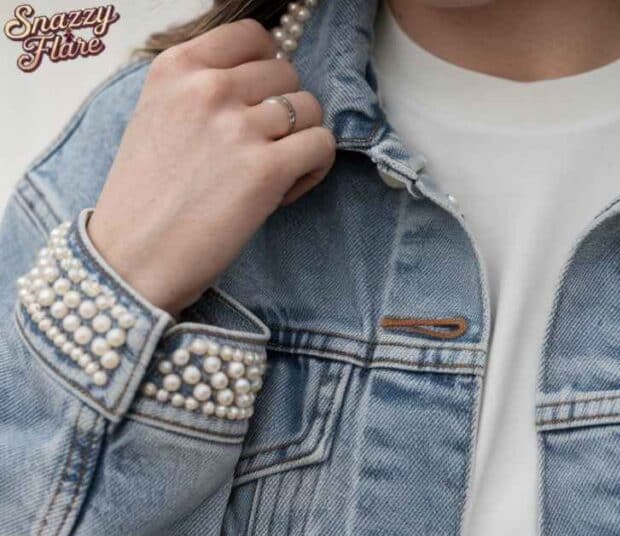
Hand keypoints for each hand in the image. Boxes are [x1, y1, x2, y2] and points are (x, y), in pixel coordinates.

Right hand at [88, 19, 335, 316]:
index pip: (253, 37)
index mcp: (177, 68)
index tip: (259, 97)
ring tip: (270, 173)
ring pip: (311, 108)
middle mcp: (207, 88)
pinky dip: (314, 169)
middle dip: (284, 111)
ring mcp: (238, 127)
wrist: (132, 258)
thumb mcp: (159, 114)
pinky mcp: (266, 168)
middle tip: (259, 149)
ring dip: (302, 141)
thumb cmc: (148, 195)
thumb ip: (203, 86)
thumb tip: (266, 73)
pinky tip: (284, 190)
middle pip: (288, 73)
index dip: (267, 67)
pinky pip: (323, 145)